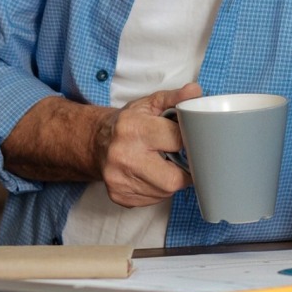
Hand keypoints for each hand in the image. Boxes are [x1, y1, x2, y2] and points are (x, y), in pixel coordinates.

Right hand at [96, 82, 203, 207]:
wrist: (96, 142)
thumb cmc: (128, 123)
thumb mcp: (150, 104)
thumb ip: (175, 98)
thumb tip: (195, 91)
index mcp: (133, 129)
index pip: (177, 141)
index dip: (189, 141)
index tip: (190, 141)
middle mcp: (123, 156)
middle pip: (173, 179)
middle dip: (183, 170)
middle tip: (180, 159)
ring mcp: (119, 180)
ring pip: (165, 192)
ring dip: (170, 180)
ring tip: (162, 164)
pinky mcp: (119, 196)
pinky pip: (152, 200)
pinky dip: (158, 189)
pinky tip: (151, 175)